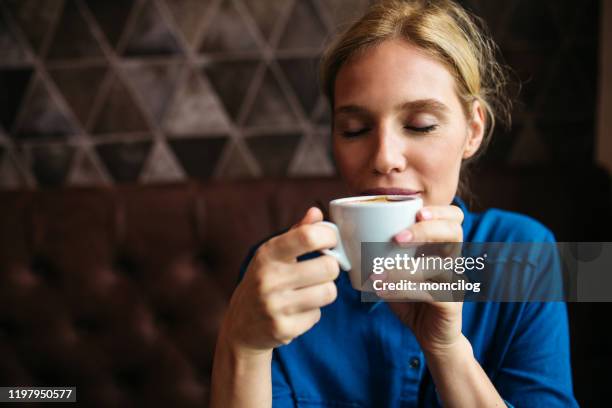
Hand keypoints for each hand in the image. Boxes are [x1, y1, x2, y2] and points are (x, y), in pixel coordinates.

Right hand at [220, 207, 339, 355]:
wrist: (241, 325)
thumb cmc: (264, 281)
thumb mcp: (273, 254)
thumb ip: (297, 232)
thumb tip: (316, 212)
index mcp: (268, 254)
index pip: (308, 236)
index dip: (329, 236)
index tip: (330, 241)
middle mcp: (269, 278)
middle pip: (328, 267)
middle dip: (330, 268)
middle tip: (320, 271)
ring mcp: (274, 305)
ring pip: (328, 292)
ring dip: (324, 292)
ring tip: (309, 291)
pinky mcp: (282, 329)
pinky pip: (317, 316)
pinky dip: (312, 313)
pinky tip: (297, 311)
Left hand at [379, 205, 464, 354]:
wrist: (432, 336)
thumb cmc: (412, 299)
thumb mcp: (397, 273)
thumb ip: (383, 256)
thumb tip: (347, 241)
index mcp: (442, 247)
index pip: (455, 218)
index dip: (440, 211)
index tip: (418, 211)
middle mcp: (454, 260)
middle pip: (455, 233)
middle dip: (426, 231)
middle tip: (397, 238)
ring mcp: (455, 281)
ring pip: (440, 266)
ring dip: (406, 268)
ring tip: (378, 273)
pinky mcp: (452, 303)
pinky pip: (431, 292)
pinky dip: (404, 290)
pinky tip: (382, 291)